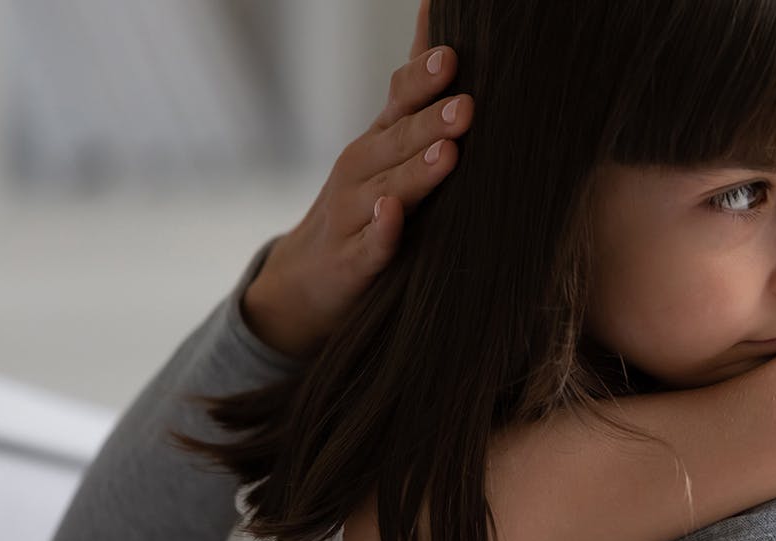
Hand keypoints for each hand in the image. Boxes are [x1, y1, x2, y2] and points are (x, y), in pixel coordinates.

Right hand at [242, 0, 468, 357]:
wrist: (308, 279)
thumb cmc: (364, 200)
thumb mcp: (388, 142)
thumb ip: (415, 88)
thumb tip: (436, 13)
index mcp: (378, 139)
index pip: (399, 100)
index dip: (422, 79)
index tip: (451, 56)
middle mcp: (361, 169)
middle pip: (396, 141)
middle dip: (430, 122)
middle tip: (467, 104)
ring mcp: (352, 215)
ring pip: (385, 190)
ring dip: (414, 172)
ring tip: (447, 153)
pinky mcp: (350, 262)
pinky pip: (368, 246)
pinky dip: (381, 232)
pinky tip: (391, 215)